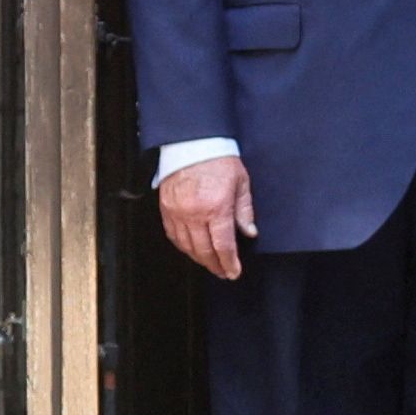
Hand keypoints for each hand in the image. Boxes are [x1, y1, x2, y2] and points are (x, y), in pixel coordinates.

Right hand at [159, 156, 256, 279]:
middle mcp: (195, 213)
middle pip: (204, 250)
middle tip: (223, 272)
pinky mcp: (166, 208)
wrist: (193, 142)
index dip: (229, 263)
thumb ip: (245, 211)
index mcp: (216, 207)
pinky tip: (191, 249)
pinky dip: (183, 246)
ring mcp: (178, 212)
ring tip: (210, 263)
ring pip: (187, 246)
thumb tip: (249, 232)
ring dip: (199, 259)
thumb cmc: (218, 159)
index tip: (234, 272)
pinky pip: (173, 235)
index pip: (223, 245)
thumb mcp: (241, 182)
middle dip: (215, 265)